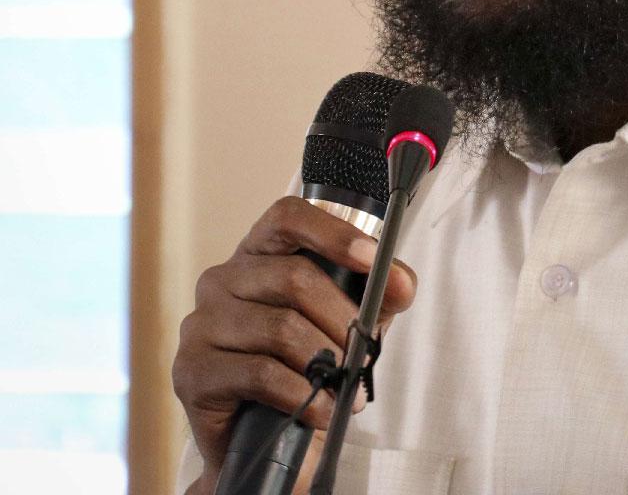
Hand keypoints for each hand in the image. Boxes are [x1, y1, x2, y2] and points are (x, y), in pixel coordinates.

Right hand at [172, 197, 416, 492]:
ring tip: (347, 390)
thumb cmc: (302, 368)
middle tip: (366, 353)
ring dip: (326, 363)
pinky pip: (260, 373)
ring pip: (280, 327)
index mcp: (257, 254)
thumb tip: (402, 282)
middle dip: (342, 317)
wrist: (261, 443)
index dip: (332, 232)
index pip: (288, 217)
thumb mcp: (346, 323)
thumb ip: (376, 296)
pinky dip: (303, 394)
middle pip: (294, 277)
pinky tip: (321, 410)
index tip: (373, 257)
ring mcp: (201, 323)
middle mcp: (222, 279)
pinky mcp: (193, 371)